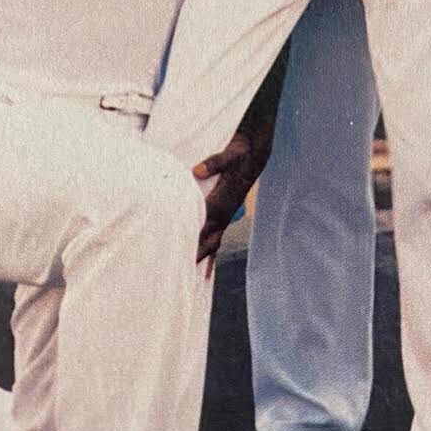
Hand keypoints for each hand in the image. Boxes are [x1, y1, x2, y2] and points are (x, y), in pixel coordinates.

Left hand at [192, 130, 270, 273]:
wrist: (253, 155)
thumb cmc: (239, 155)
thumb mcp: (228, 155)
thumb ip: (213, 164)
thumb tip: (195, 172)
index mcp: (221, 202)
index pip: (202, 224)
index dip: (191, 237)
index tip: (177, 250)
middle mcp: (224, 213)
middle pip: (208, 240)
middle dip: (195, 256)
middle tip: (179, 273)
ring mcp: (226, 216)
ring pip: (214, 243)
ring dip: (202, 258)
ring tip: (189, 276)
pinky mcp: (226, 214)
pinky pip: (217, 238)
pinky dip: (211, 252)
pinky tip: (205, 266)